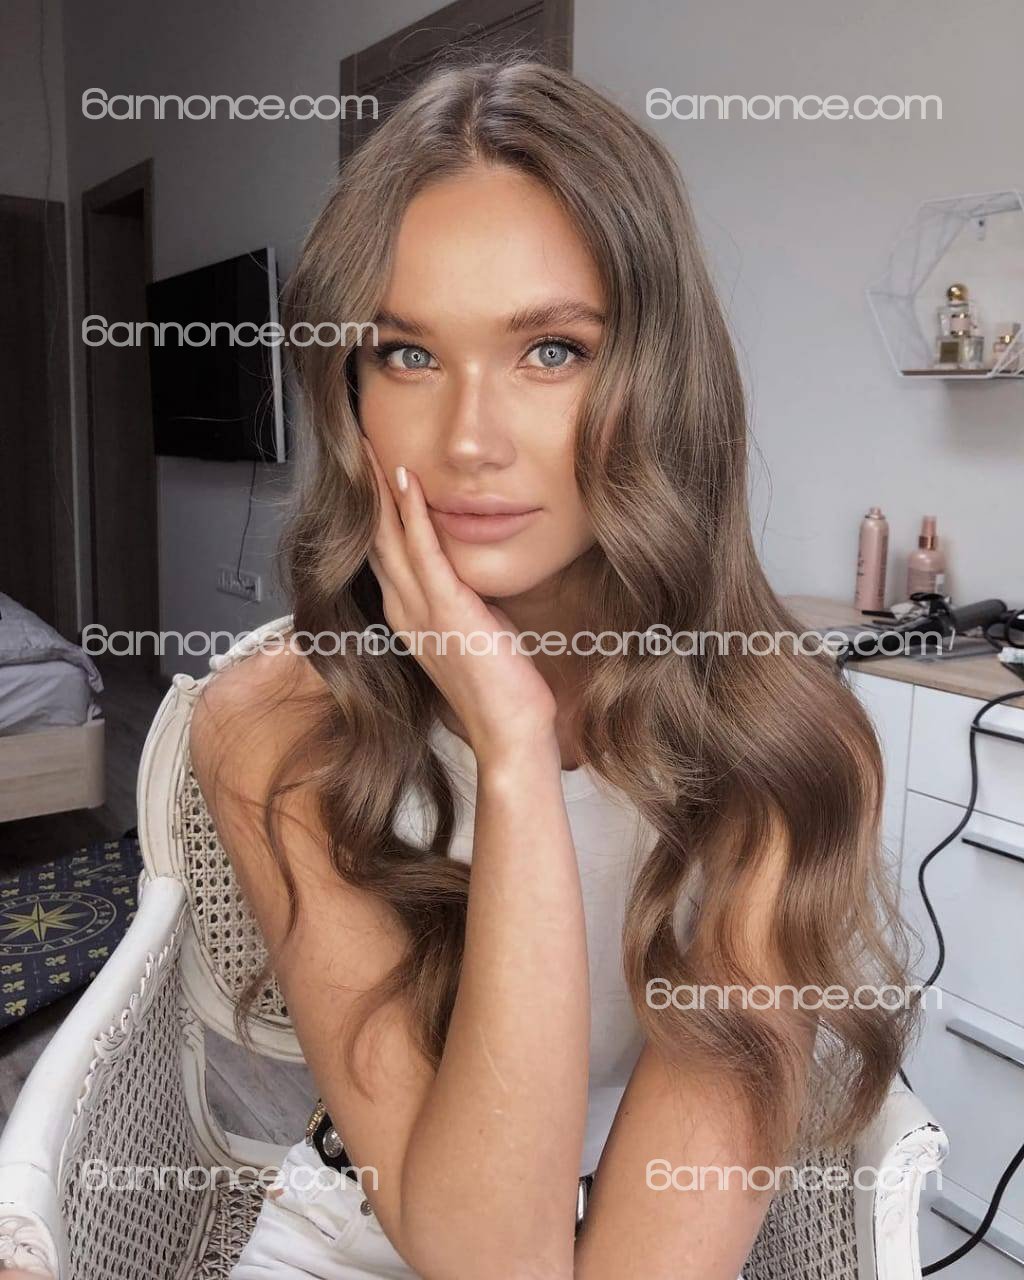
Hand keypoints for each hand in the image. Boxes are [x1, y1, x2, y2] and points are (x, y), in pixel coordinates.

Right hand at [361, 436, 557, 764]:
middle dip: (366, 491)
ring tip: (370, 448)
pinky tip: (406, 479)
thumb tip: (469, 575)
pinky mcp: (445, 608)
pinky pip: (422, 550)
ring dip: (379, 489)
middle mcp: (403, 610)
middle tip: (356, 446)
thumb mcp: (473, 632)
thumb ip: (462, 602)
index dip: (374, 511)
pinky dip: (412, 512)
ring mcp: (419, 609)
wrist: (509, 731)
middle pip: (374, 538)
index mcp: (408, 616)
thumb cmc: (499, 689)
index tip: (371, 473)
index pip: (383, 553)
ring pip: (389, 537)